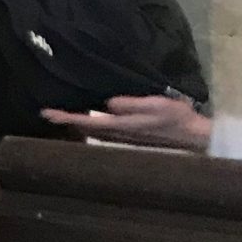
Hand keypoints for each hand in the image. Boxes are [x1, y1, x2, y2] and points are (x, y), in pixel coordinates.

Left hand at [41, 94, 212, 150]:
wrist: (194, 134)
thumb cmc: (176, 118)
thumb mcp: (155, 105)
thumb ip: (131, 105)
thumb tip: (107, 104)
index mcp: (121, 126)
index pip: (87, 122)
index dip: (66, 118)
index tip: (47, 113)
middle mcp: (118, 134)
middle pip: (85, 128)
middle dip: (66, 121)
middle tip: (47, 113)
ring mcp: (123, 137)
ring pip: (92, 131)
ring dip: (76, 124)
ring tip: (61, 115)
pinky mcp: (130, 136)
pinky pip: (102, 131)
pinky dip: (89, 125)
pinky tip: (88, 120)